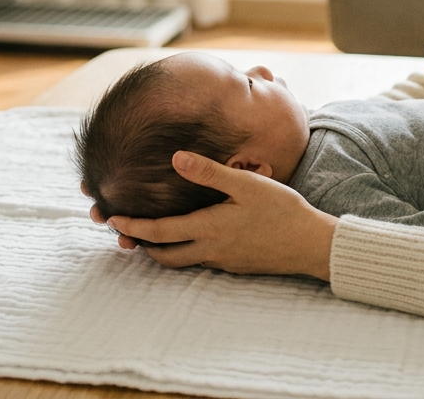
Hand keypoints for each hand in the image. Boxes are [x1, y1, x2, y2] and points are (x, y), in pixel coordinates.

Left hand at [105, 151, 338, 278]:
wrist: (312, 245)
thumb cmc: (282, 210)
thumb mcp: (247, 184)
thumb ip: (209, 172)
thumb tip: (175, 158)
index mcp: (209, 229)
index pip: (160, 232)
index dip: (133, 226)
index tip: (111, 218)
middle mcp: (211, 250)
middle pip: (164, 255)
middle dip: (142, 243)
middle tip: (125, 230)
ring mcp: (223, 261)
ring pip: (182, 260)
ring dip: (163, 249)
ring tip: (151, 233)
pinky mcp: (235, 265)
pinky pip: (201, 260)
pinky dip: (185, 250)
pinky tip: (191, 235)